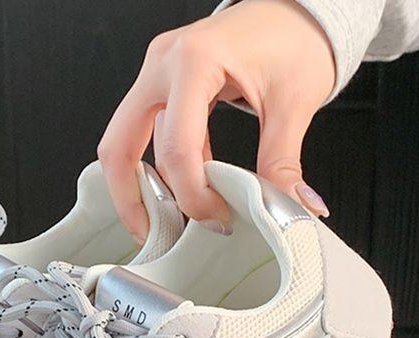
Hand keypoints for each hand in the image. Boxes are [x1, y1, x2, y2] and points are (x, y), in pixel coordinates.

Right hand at [97, 0, 335, 240]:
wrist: (297, 9)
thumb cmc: (294, 38)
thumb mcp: (294, 104)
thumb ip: (283, 162)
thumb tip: (290, 209)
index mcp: (195, 61)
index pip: (177, 148)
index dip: (192, 195)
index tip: (216, 218)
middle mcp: (164, 64)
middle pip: (120, 145)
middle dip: (131, 198)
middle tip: (151, 234)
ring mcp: (157, 72)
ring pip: (126, 142)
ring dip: (143, 185)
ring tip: (170, 219)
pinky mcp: (162, 83)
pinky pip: (147, 133)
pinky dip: (160, 167)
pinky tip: (183, 190)